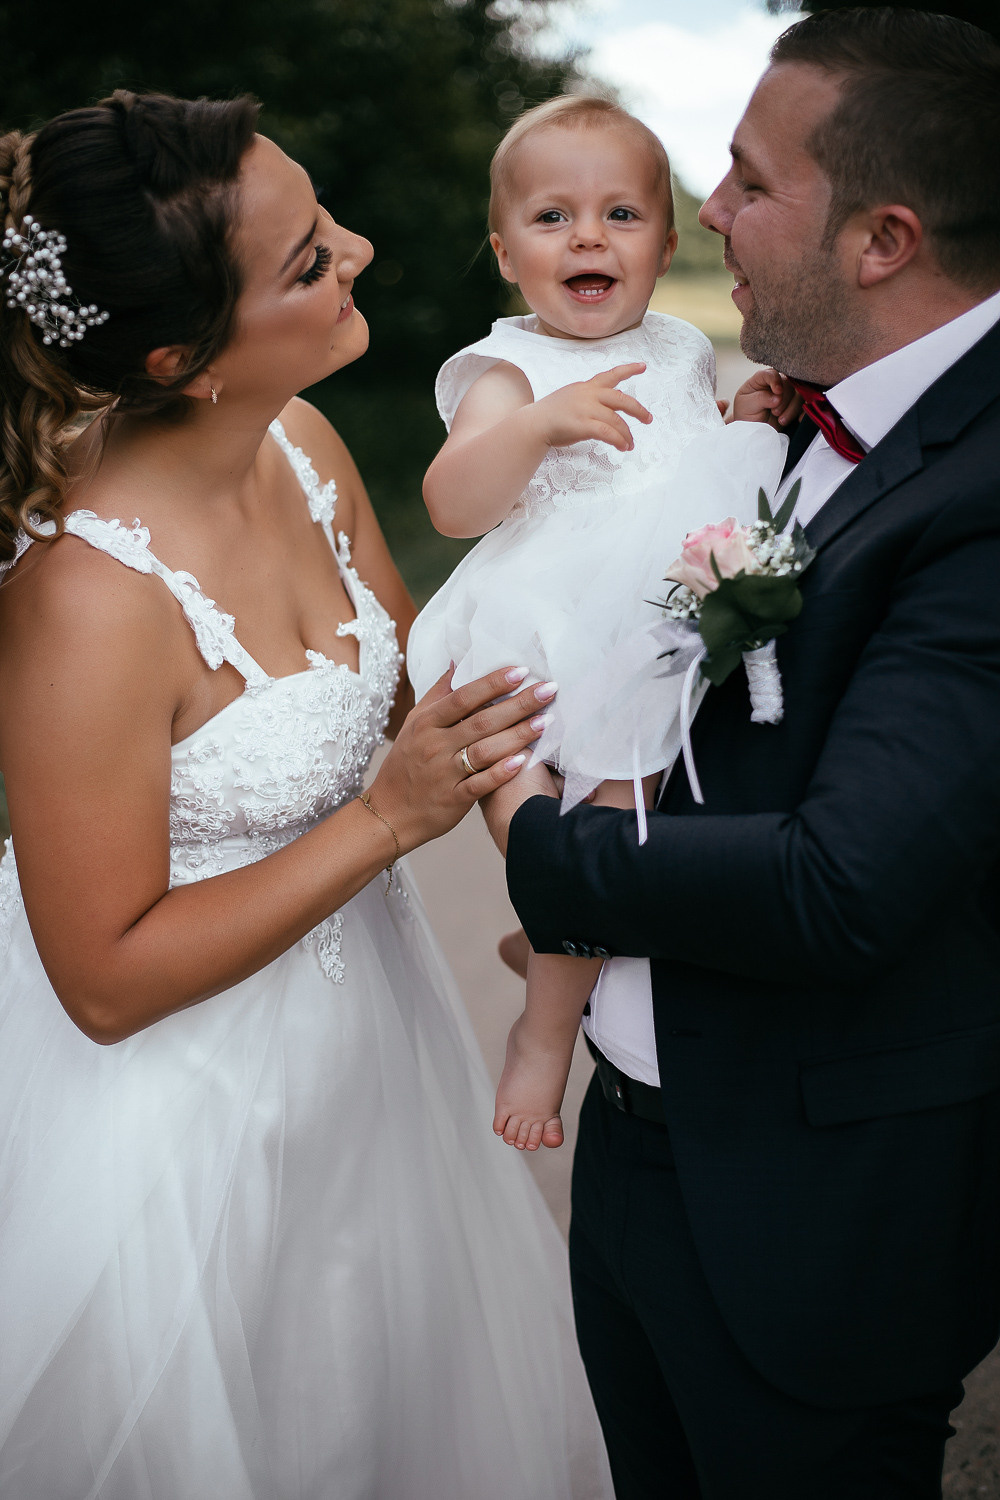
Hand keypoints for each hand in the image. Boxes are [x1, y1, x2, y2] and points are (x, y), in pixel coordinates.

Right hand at [368, 666, 555, 852]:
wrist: (389, 813)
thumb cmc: (405, 764)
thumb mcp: (413, 725)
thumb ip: (437, 694)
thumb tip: (456, 663)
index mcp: (426, 724)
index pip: (463, 697)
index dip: (493, 683)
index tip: (521, 671)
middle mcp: (435, 746)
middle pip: (481, 721)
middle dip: (518, 704)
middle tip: (548, 690)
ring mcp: (444, 774)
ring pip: (485, 751)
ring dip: (517, 735)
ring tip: (546, 721)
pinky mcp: (453, 800)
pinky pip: (480, 785)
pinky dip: (501, 772)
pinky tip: (523, 761)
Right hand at [528, 363, 651, 452]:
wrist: (534, 424)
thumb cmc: (551, 415)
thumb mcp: (571, 397)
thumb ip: (588, 399)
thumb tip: (606, 410)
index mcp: (586, 387)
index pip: (611, 375)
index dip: (628, 370)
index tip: (643, 366)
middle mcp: (589, 394)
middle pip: (621, 400)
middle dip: (638, 410)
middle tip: (648, 419)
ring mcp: (586, 409)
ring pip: (616, 421)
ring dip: (626, 434)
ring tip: (630, 444)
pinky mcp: (583, 425)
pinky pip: (608, 433)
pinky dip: (618, 440)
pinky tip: (623, 447)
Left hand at [731, 368, 801, 428]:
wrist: (753, 431)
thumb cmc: (747, 413)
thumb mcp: (747, 405)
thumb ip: (761, 398)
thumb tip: (778, 397)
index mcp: (763, 378)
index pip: (772, 373)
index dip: (776, 381)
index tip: (777, 392)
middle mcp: (777, 383)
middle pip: (789, 383)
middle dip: (784, 399)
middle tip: (775, 412)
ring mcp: (788, 393)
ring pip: (799, 393)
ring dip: (792, 408)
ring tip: (781, 420)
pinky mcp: (796, 405)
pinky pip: (806, 405)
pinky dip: (803, 412)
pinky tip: (797, 420)